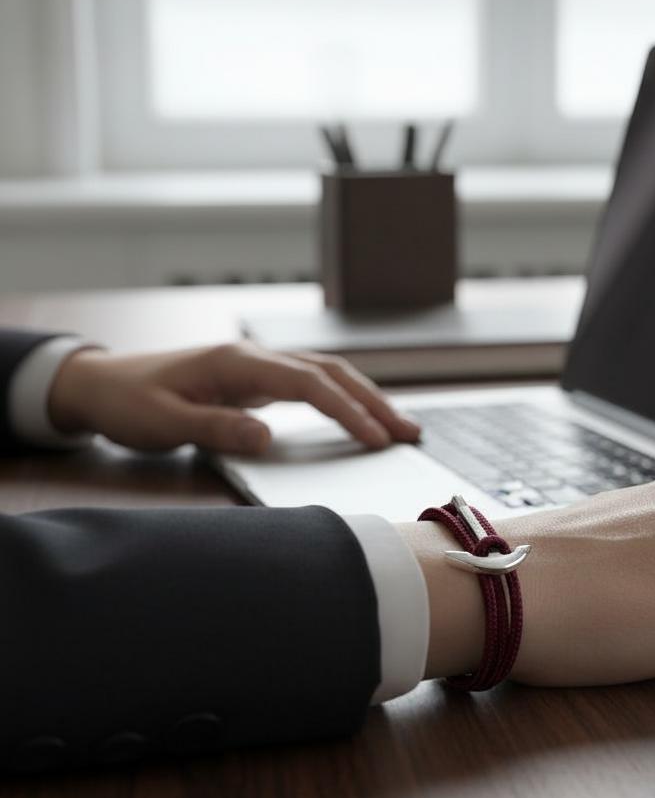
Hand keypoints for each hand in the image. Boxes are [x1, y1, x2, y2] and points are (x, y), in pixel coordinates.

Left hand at [48, 342, 419, 453]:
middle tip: (410, 432)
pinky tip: (359, 416)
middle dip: (374, 400)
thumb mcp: (165, 423)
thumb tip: (269, 437)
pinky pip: (312, 384)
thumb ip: (217, 428)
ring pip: (327, 374)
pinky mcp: (257, 380)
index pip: (309, 384)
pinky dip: (343, 398)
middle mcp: (255, 358)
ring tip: (398, 426)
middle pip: (331, 372)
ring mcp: (258, 367)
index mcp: (238, 363)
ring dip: (365, 397)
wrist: (102, 385)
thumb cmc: (130, 404)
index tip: (375, 438)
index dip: (347, 410)